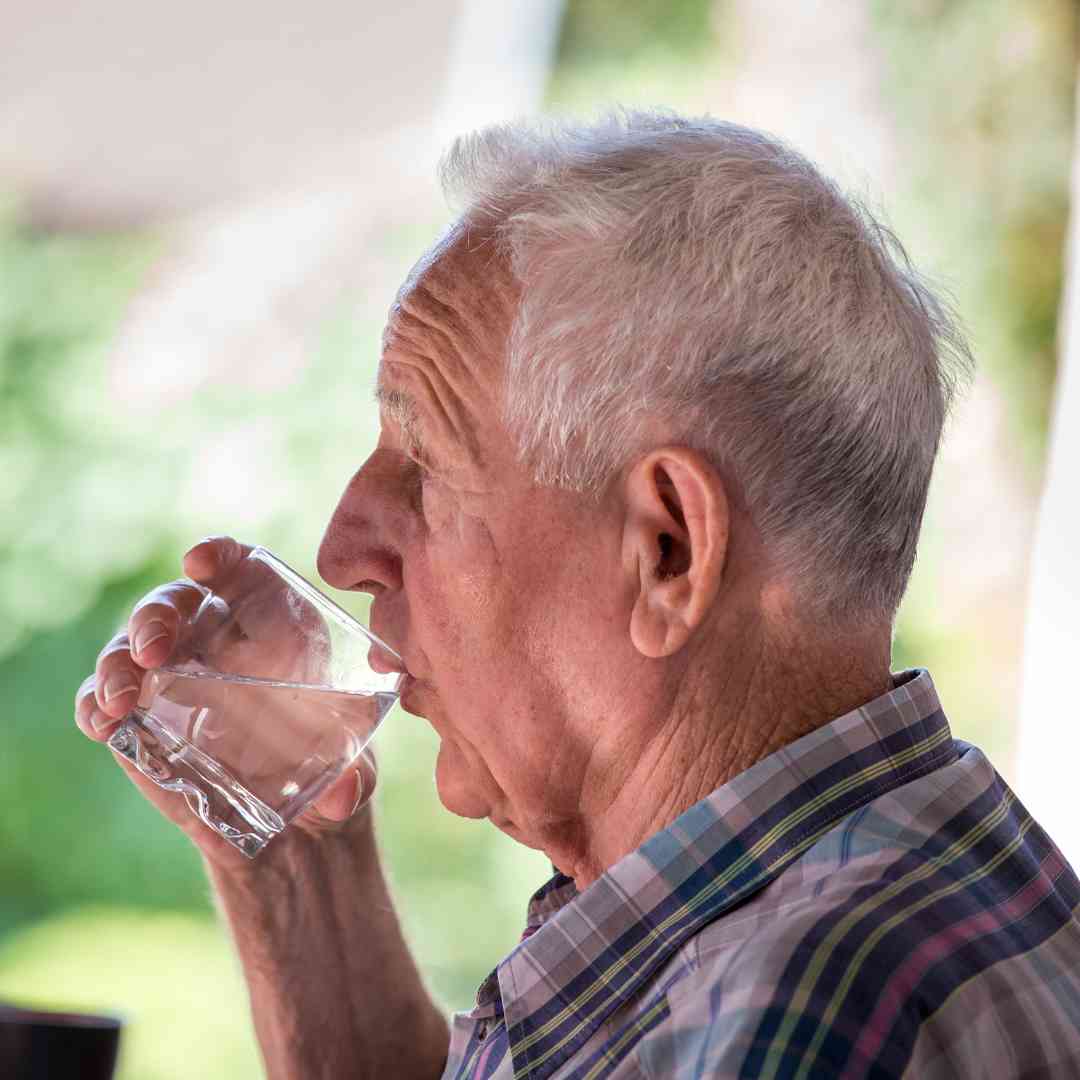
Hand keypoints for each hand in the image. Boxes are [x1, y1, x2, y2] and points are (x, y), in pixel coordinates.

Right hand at [74, 536, 378, 868]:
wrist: (296, 820)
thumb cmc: (332, 765)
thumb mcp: (357, 769)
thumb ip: (355, 778)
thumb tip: (342, 796)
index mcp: (274, 623)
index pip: (240, 567)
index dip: (218, 555)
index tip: (200, 562)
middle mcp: (216, 640)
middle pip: (174, 603)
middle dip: (155, 618)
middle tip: (153, 651)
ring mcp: (173, 679)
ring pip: (129, 648)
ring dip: (116, 665)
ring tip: (118, 699)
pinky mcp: (141, 722)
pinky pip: (104, 700)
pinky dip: (94, 706)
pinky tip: (101, 722)